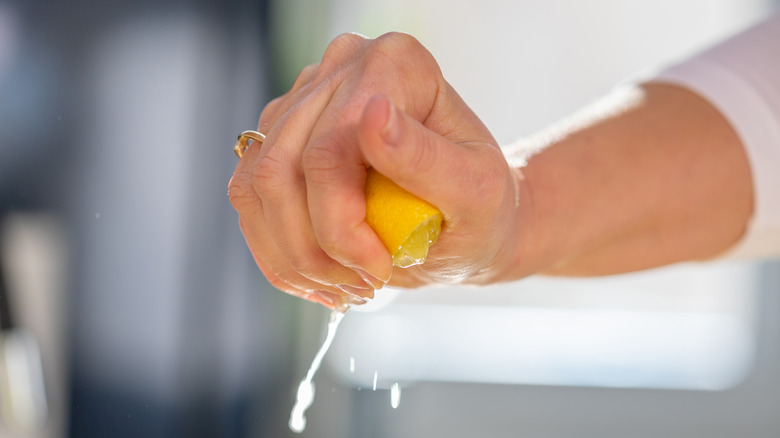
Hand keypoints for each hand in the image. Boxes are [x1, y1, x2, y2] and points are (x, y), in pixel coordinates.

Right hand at [228, 32, 524, 308]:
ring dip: (294, 256)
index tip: (380, 266)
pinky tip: (321, 277)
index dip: (342, 222)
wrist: (465, 224)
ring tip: (346, 285)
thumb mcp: (477, 192)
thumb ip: (426, 157)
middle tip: (365, 283)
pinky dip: (279, 255)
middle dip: (315, 248)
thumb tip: (373, 117)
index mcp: (394, 63)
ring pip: (255, 188)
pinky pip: (249, 201)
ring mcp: (302, 102)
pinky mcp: (279, 140)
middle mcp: (340, 68)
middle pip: (281, 169)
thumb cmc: (482, 208)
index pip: (332, 145)